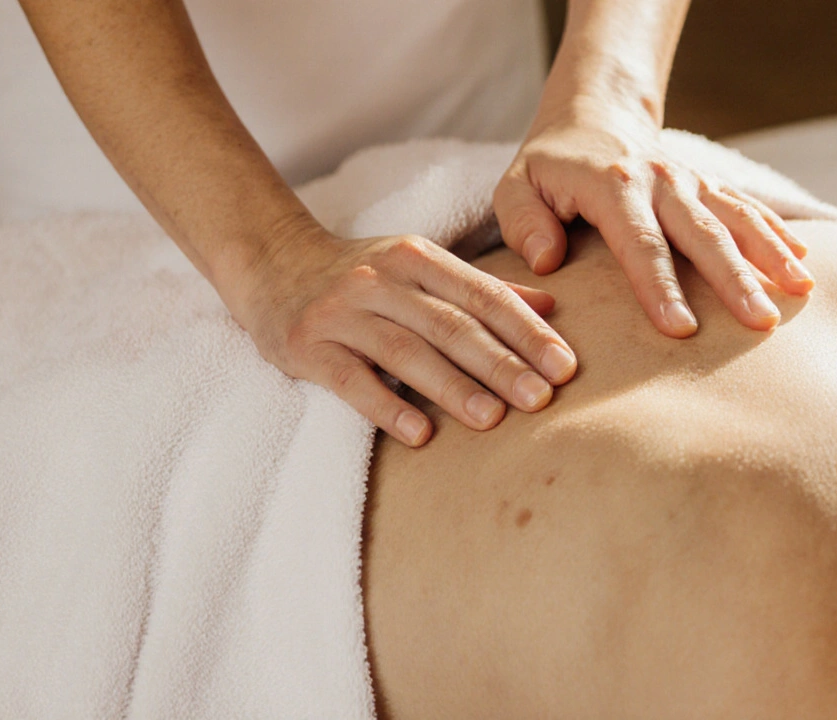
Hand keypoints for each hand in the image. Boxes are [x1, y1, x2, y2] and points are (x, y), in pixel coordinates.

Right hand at [233, 224, 577, 446]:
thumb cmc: (364, 275)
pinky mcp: (307, 346)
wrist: (271, 262)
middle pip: (450, 324)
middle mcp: (381, 280)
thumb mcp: (420, 267)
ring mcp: (342, 312)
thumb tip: (551, 307)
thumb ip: (482, 288)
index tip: (565, 365)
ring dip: (452, 386)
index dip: (527, 331)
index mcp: (418, 258)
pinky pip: (351, 380)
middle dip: (500, 363)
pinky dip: (387, 406)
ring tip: (492, 419)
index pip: (483, 295)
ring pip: (405, 351)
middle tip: (541, 399)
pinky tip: (420, 434)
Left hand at [493, 109, 812, 337]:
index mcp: (613, 185)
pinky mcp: (709, 186)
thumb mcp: (516, 186)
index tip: (681, 328)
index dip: (661, 287)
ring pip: (737, 218)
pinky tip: (805, 262)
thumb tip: (547, 261)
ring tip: (802, 291)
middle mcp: (660, 180)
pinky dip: (778, 233)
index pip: (640, 243)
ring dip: (772, 255)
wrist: (592, 118)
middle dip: (735, 280)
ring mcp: (691, 181)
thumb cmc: (549, 167)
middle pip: (703, 234)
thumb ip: (523, 222)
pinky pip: (748, 208)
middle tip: (761, 322)